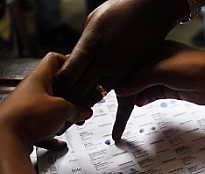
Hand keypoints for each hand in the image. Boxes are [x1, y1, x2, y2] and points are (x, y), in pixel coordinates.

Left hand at [0, 52, 92, 147]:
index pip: (56, 59)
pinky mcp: (27, 121)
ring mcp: (29, 104)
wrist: (5, 140)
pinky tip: (60, 130)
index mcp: (39, 77)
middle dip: (73, 94)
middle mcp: (32, 89)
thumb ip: (78, 108)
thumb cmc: (26, 118)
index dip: (70, 63)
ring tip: (73, 118)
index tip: (83, 72)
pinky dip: (56, 123)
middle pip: (58, 84)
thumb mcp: (62, 109)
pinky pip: (47, 118)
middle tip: (83, 101)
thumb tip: (84, 110)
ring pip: (53, 103)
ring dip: (65, 111)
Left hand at [54, 0, 188, 106]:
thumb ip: (84, 44)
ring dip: (84, 107)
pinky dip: (116, 116)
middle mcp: (107, 60)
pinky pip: (124, 101)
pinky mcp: (135, 75)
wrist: (154, 9)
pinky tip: (113, 131)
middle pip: (80, 88)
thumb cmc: (123, 10)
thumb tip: (74, 61)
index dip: (58, 87)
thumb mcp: (95, 21)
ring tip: (74, 116)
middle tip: (57, 112)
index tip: (50, 94)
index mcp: (92, 44)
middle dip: (66, 102)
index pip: (68, 73)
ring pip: (98, 96)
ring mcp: (122, 69)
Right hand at [113, 41, 204, 139]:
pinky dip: (144, 99)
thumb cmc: (196, 68)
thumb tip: (120, 90)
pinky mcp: (171, 88)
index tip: (107, 84)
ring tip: (123, 102)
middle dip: (124, 86)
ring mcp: (165, 75)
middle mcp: (158, 61)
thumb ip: (139, 80)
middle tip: (113, 97)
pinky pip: (152, 94)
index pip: (131, 61)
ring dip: (134, 95)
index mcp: (155, 49)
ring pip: (142, 86)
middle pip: (135, 75)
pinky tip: (137, 103)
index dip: (119, 73)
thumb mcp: (162, 72)